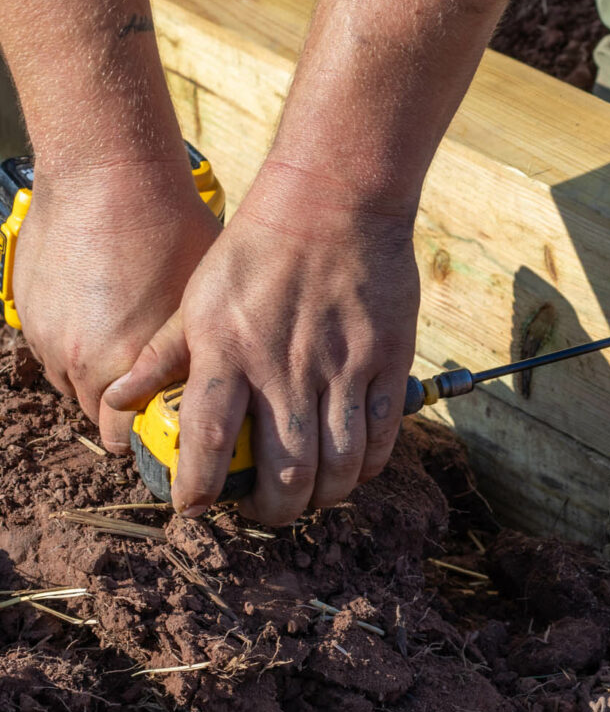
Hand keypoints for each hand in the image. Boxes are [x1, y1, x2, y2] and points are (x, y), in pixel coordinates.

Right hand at [13, 159, 220, 447]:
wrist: (106, 175)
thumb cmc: (170, 229)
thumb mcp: (200, 302)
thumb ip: (192, 354)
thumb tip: (211, 387)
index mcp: (123, 366)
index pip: (124, 438)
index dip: (147, 435)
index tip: (166, 427)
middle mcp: (78, 361)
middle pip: (96, 415)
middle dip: (124, 409)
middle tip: (155, 389)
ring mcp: (47, 336)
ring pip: (72, 382)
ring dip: (97, 376)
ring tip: (129, 347)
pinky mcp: (27, 312)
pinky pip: (51, 347)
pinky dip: (74, 343)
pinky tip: (103, 315)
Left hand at [104, 162, 419, 523]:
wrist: (335, 200)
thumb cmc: (258, 246)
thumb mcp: (198, 296)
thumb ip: (162, 354)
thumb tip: (119, 401)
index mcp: (230, 351)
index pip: (209, 439)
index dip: (200, 486)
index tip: (196, 507)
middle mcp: (286, 367)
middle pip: (287, 471)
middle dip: (275, 510)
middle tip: (267, 511)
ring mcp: (343, 366)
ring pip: (340, 462)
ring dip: (325, 495)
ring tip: (313, 496)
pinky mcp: (387, 359)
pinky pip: (384, 432)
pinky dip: (369, 463)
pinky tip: (355, 467)